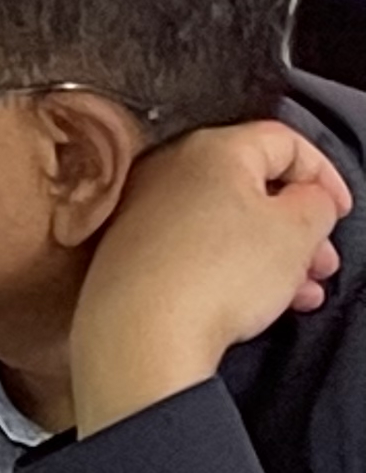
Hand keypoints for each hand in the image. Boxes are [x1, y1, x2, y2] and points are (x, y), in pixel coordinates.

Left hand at [67, 118, 350, 432]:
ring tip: (303, 293)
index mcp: (211, 149)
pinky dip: (235, 269)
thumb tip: (306, 196)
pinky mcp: (130, 251)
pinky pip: (197, 248)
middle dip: (301, 226)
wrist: (139, 330)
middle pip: (254, 186)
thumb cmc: (223, 271)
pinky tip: (263, 304)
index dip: (324, 174)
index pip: (283, 142)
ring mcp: (143, 210)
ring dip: (276, 255)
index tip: (341, 212)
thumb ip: (314, 203)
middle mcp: (169, 169)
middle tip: (324, 263)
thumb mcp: (297, 231)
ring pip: (229, 222)